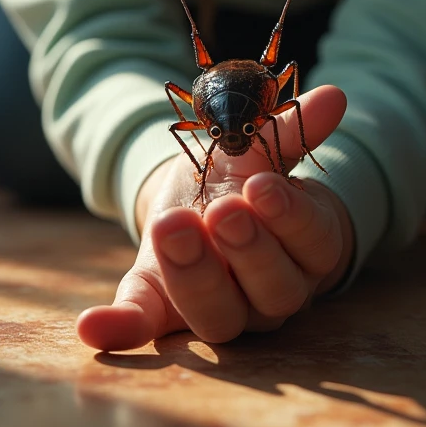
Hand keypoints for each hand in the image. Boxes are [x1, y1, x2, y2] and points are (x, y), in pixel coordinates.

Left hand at [77, 85, 352, 350]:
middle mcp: (272, 293)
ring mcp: (221, 308)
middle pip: (274, 290)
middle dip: (247, 250)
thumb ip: (291, 129)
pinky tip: (92, 325)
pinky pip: (146, 328)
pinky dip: (120, 329)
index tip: (262, 185)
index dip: (290, 217)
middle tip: (220, 210)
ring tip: (171, 228)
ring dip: (194, 276)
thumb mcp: (261, 150)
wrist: (202, 199)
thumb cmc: (244, 176)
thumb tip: (333, 97)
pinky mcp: (164, 311)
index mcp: (306, 250)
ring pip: (220, 316)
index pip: (313, 242)